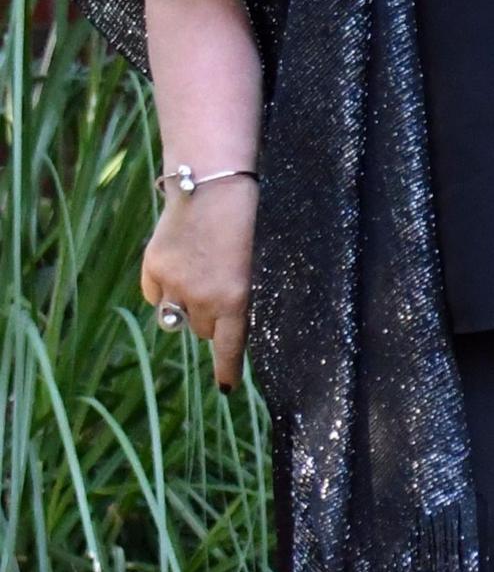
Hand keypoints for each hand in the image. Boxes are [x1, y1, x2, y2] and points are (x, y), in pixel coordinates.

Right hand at [142, 182, 256, 387]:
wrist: (214, 183)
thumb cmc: (252, 218)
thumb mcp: (262, 261)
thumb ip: (248, 294)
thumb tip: (239, 321)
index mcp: (236, 299)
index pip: (229, 347)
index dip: (226, 370)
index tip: (227, 388)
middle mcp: (202, 298)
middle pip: (202, 331)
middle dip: (212, 320)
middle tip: (220, 294)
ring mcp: (174, 283)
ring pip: (178, 317)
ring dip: (189, 309)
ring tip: (201, 281)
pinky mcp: (153, 266)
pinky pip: (155, 296)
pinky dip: (165, 290)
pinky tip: (177, 269)